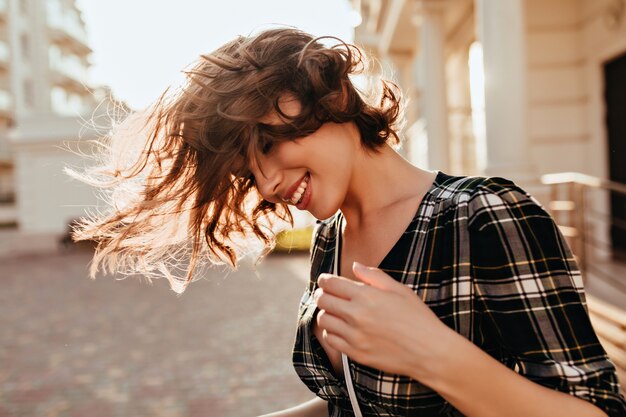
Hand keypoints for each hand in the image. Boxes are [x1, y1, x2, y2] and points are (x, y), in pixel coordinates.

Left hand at [314, 262, 457, 382]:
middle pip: (322, 300)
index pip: (330, 284)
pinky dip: (331, 332)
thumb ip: (374, 276)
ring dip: (326, 313)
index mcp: (366, 296)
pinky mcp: (355, 353)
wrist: (430, 351)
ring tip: (336, 312)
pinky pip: (330, 339)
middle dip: (322, 294)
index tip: (325, 281)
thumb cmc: (418, 318)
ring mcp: (354, 336)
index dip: (324, 280)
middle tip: (327, 294)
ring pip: (323, 320)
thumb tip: (354, 266)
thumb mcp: (399, 290)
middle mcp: (356, 315)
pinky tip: (341, 329)